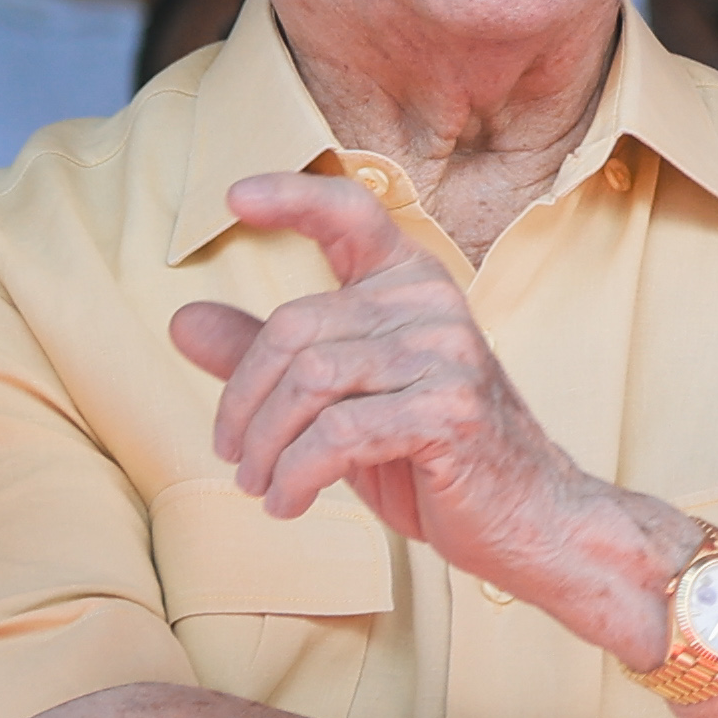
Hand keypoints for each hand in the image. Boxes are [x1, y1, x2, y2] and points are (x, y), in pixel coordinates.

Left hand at [166, 170, 633, 619]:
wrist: (533, 520)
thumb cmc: (434, 458)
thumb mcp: (344, 403)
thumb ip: (269, 359)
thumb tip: (183, 320)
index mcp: (412, 287)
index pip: (352, 215)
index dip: (293, 198)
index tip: (234, 197)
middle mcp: (432, 305)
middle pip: (293, 329)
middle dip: (243, 402)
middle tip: (233, 454)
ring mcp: (449, 355)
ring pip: (309, 383)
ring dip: (265, 448)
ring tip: (260, 486)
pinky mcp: (450, 411)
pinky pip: (339, 434)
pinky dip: (296, 477)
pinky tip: (290, 503)